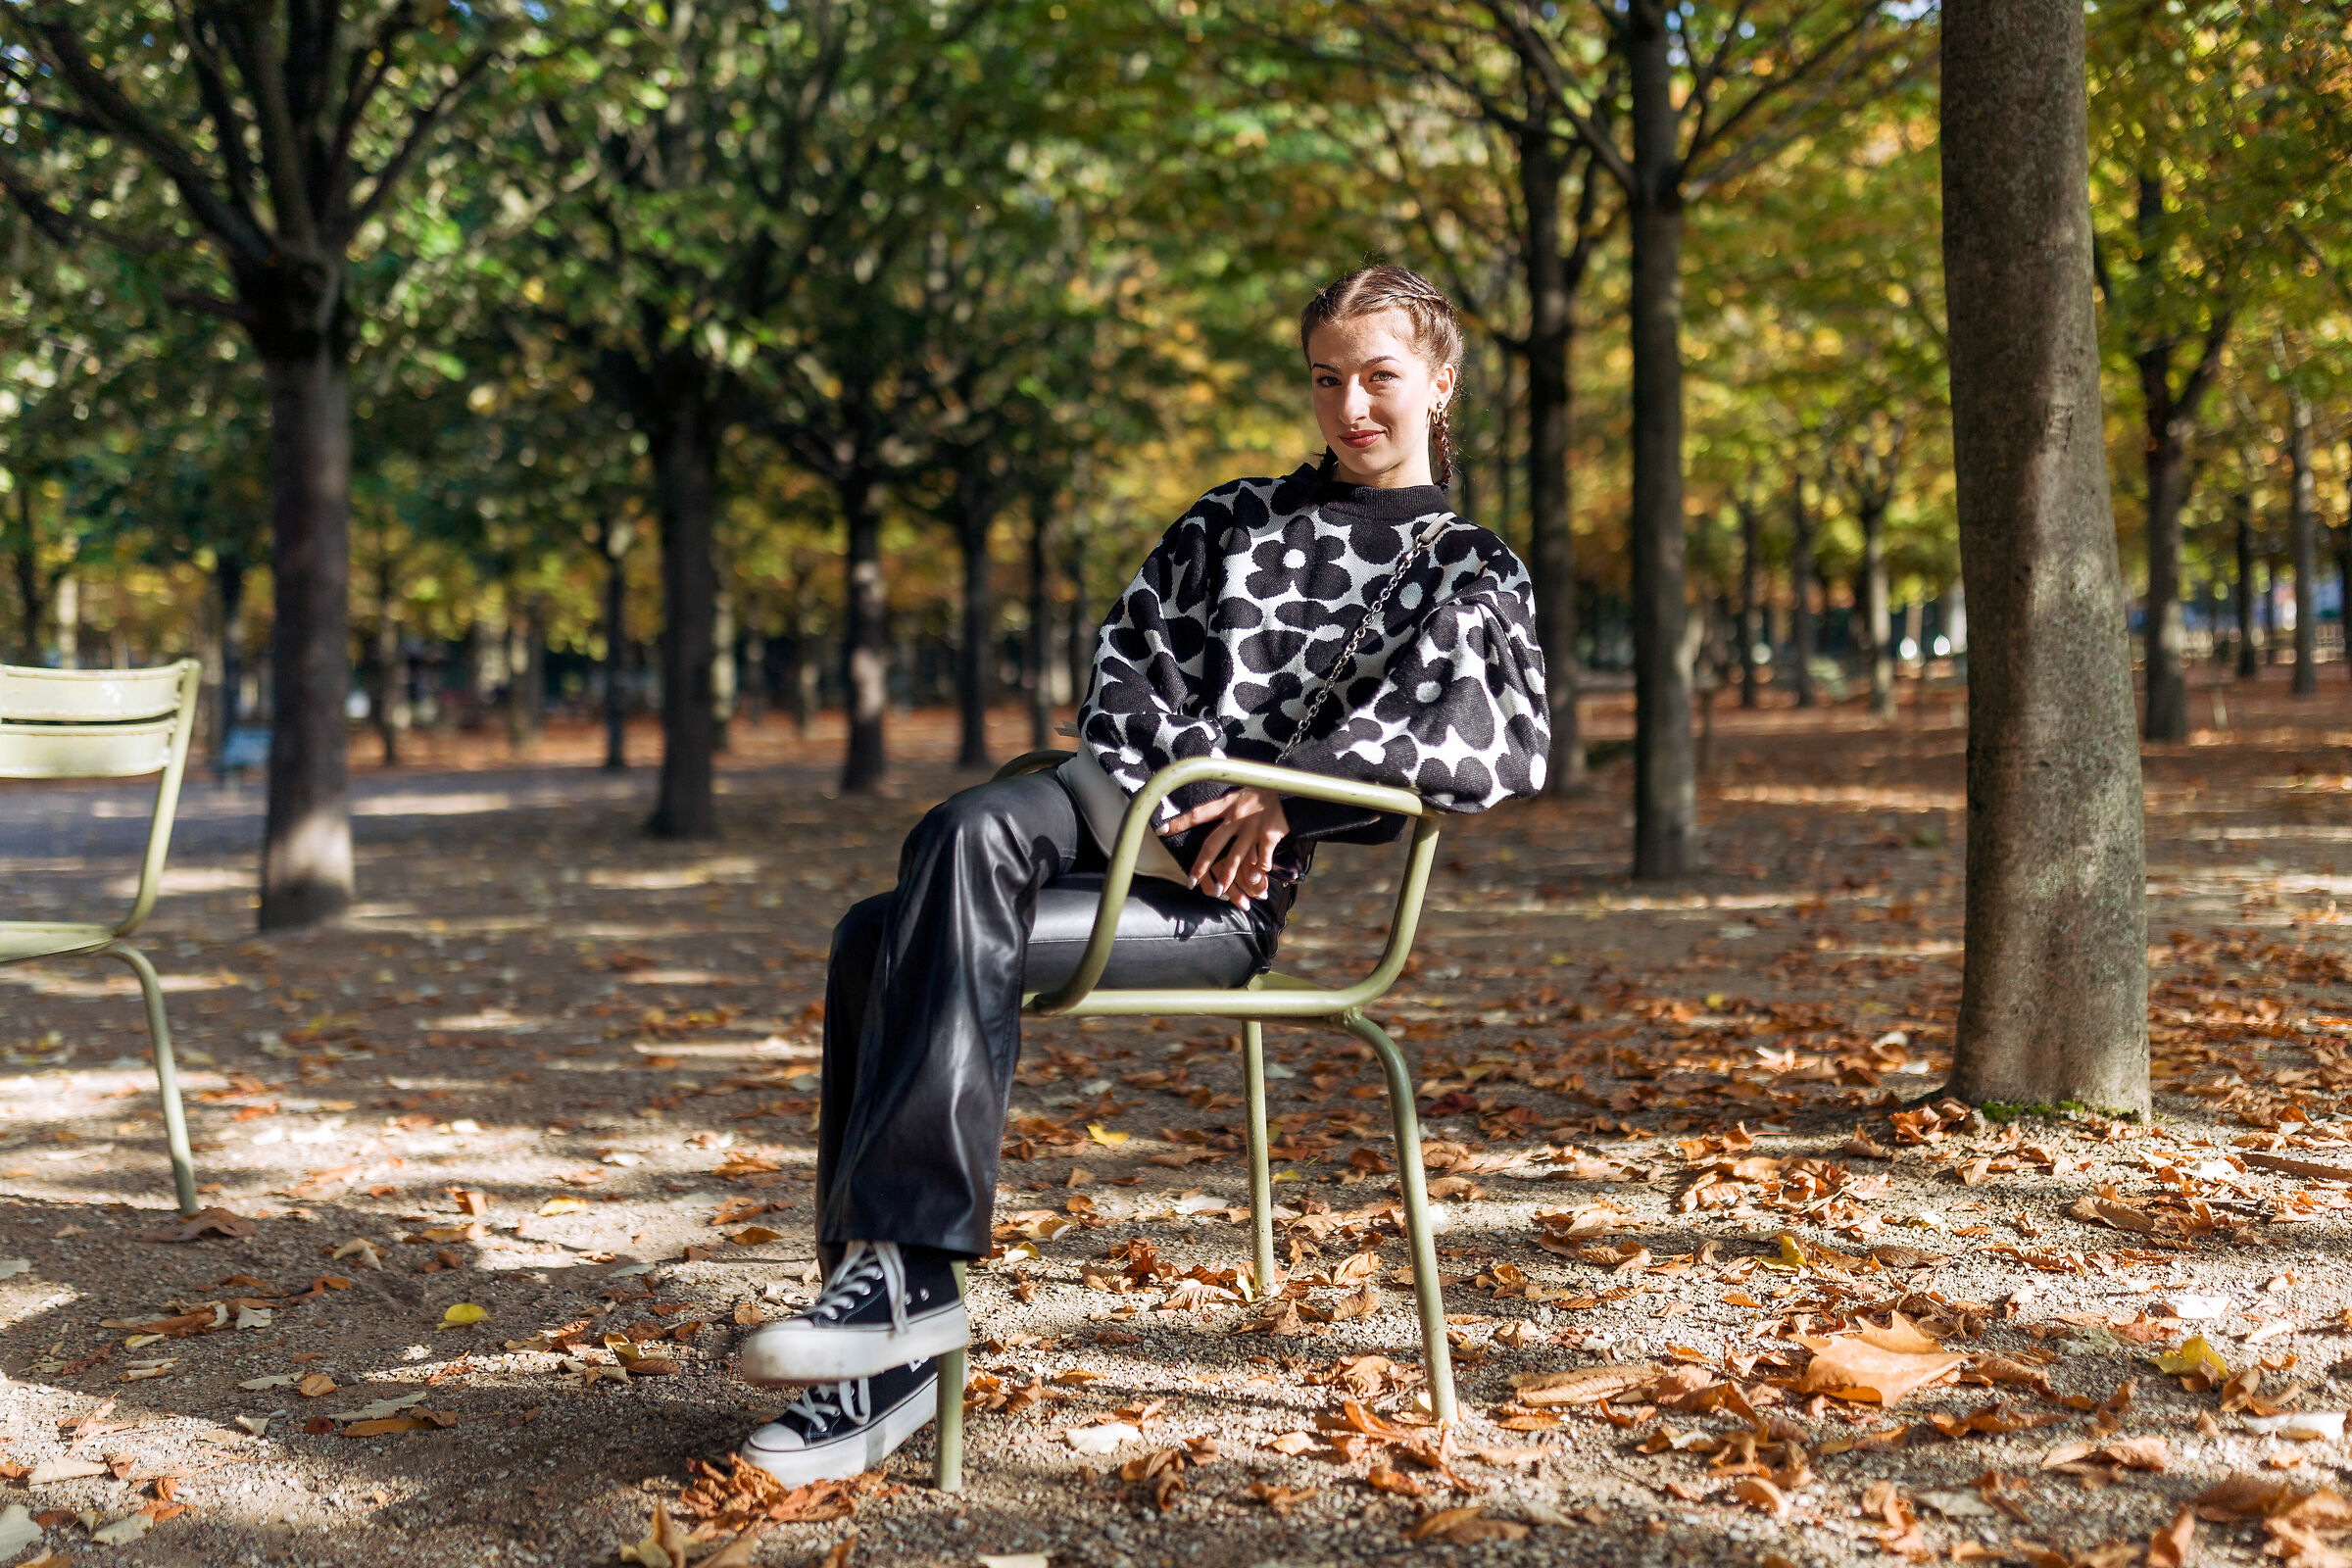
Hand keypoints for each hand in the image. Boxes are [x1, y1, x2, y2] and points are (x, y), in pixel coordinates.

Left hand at [1161, 786, 1289, 907]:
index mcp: (1227, 804)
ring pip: (1236, 856)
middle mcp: (1237, 817)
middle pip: (1213, 844)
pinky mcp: (1270, 835)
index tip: (1161, 831)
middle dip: (1201, 864)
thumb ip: (1225, 808)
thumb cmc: (1263, 790)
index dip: (1179, 822)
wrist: (1291, 786)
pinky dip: (1260, 871)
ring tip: (1219, 891)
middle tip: (1190, 881)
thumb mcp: (1240, 793)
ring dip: (1227, 876)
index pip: (1198, 814)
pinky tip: (1256, 882)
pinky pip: (1263, 858)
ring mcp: (1253, 827)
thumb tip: (1206, 819)